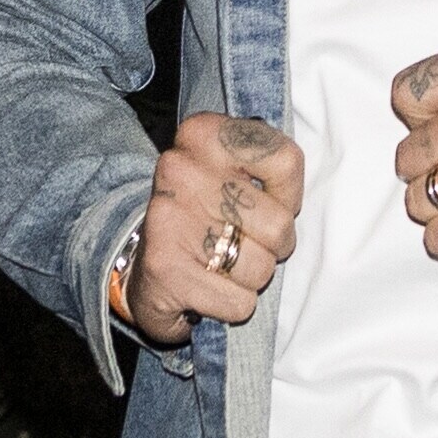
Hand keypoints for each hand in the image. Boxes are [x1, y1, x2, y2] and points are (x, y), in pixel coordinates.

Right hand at [125, 113, 303, 344]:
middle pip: (278, 223)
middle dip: (273, 245)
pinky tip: (208, 288)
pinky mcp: (163, 269)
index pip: (286, 162)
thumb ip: (271, 168)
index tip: (269, 203)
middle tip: (245, 242)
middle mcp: (181, 168)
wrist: (142, 262)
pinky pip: (239, 303)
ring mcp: (168, 219)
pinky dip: (232, 305)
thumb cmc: (207, 212)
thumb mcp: (236, 171)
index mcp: (203, 133)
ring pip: (261, 268)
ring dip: (252, 277)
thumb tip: (295, 203)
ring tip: (223, 264)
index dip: (289, 196)